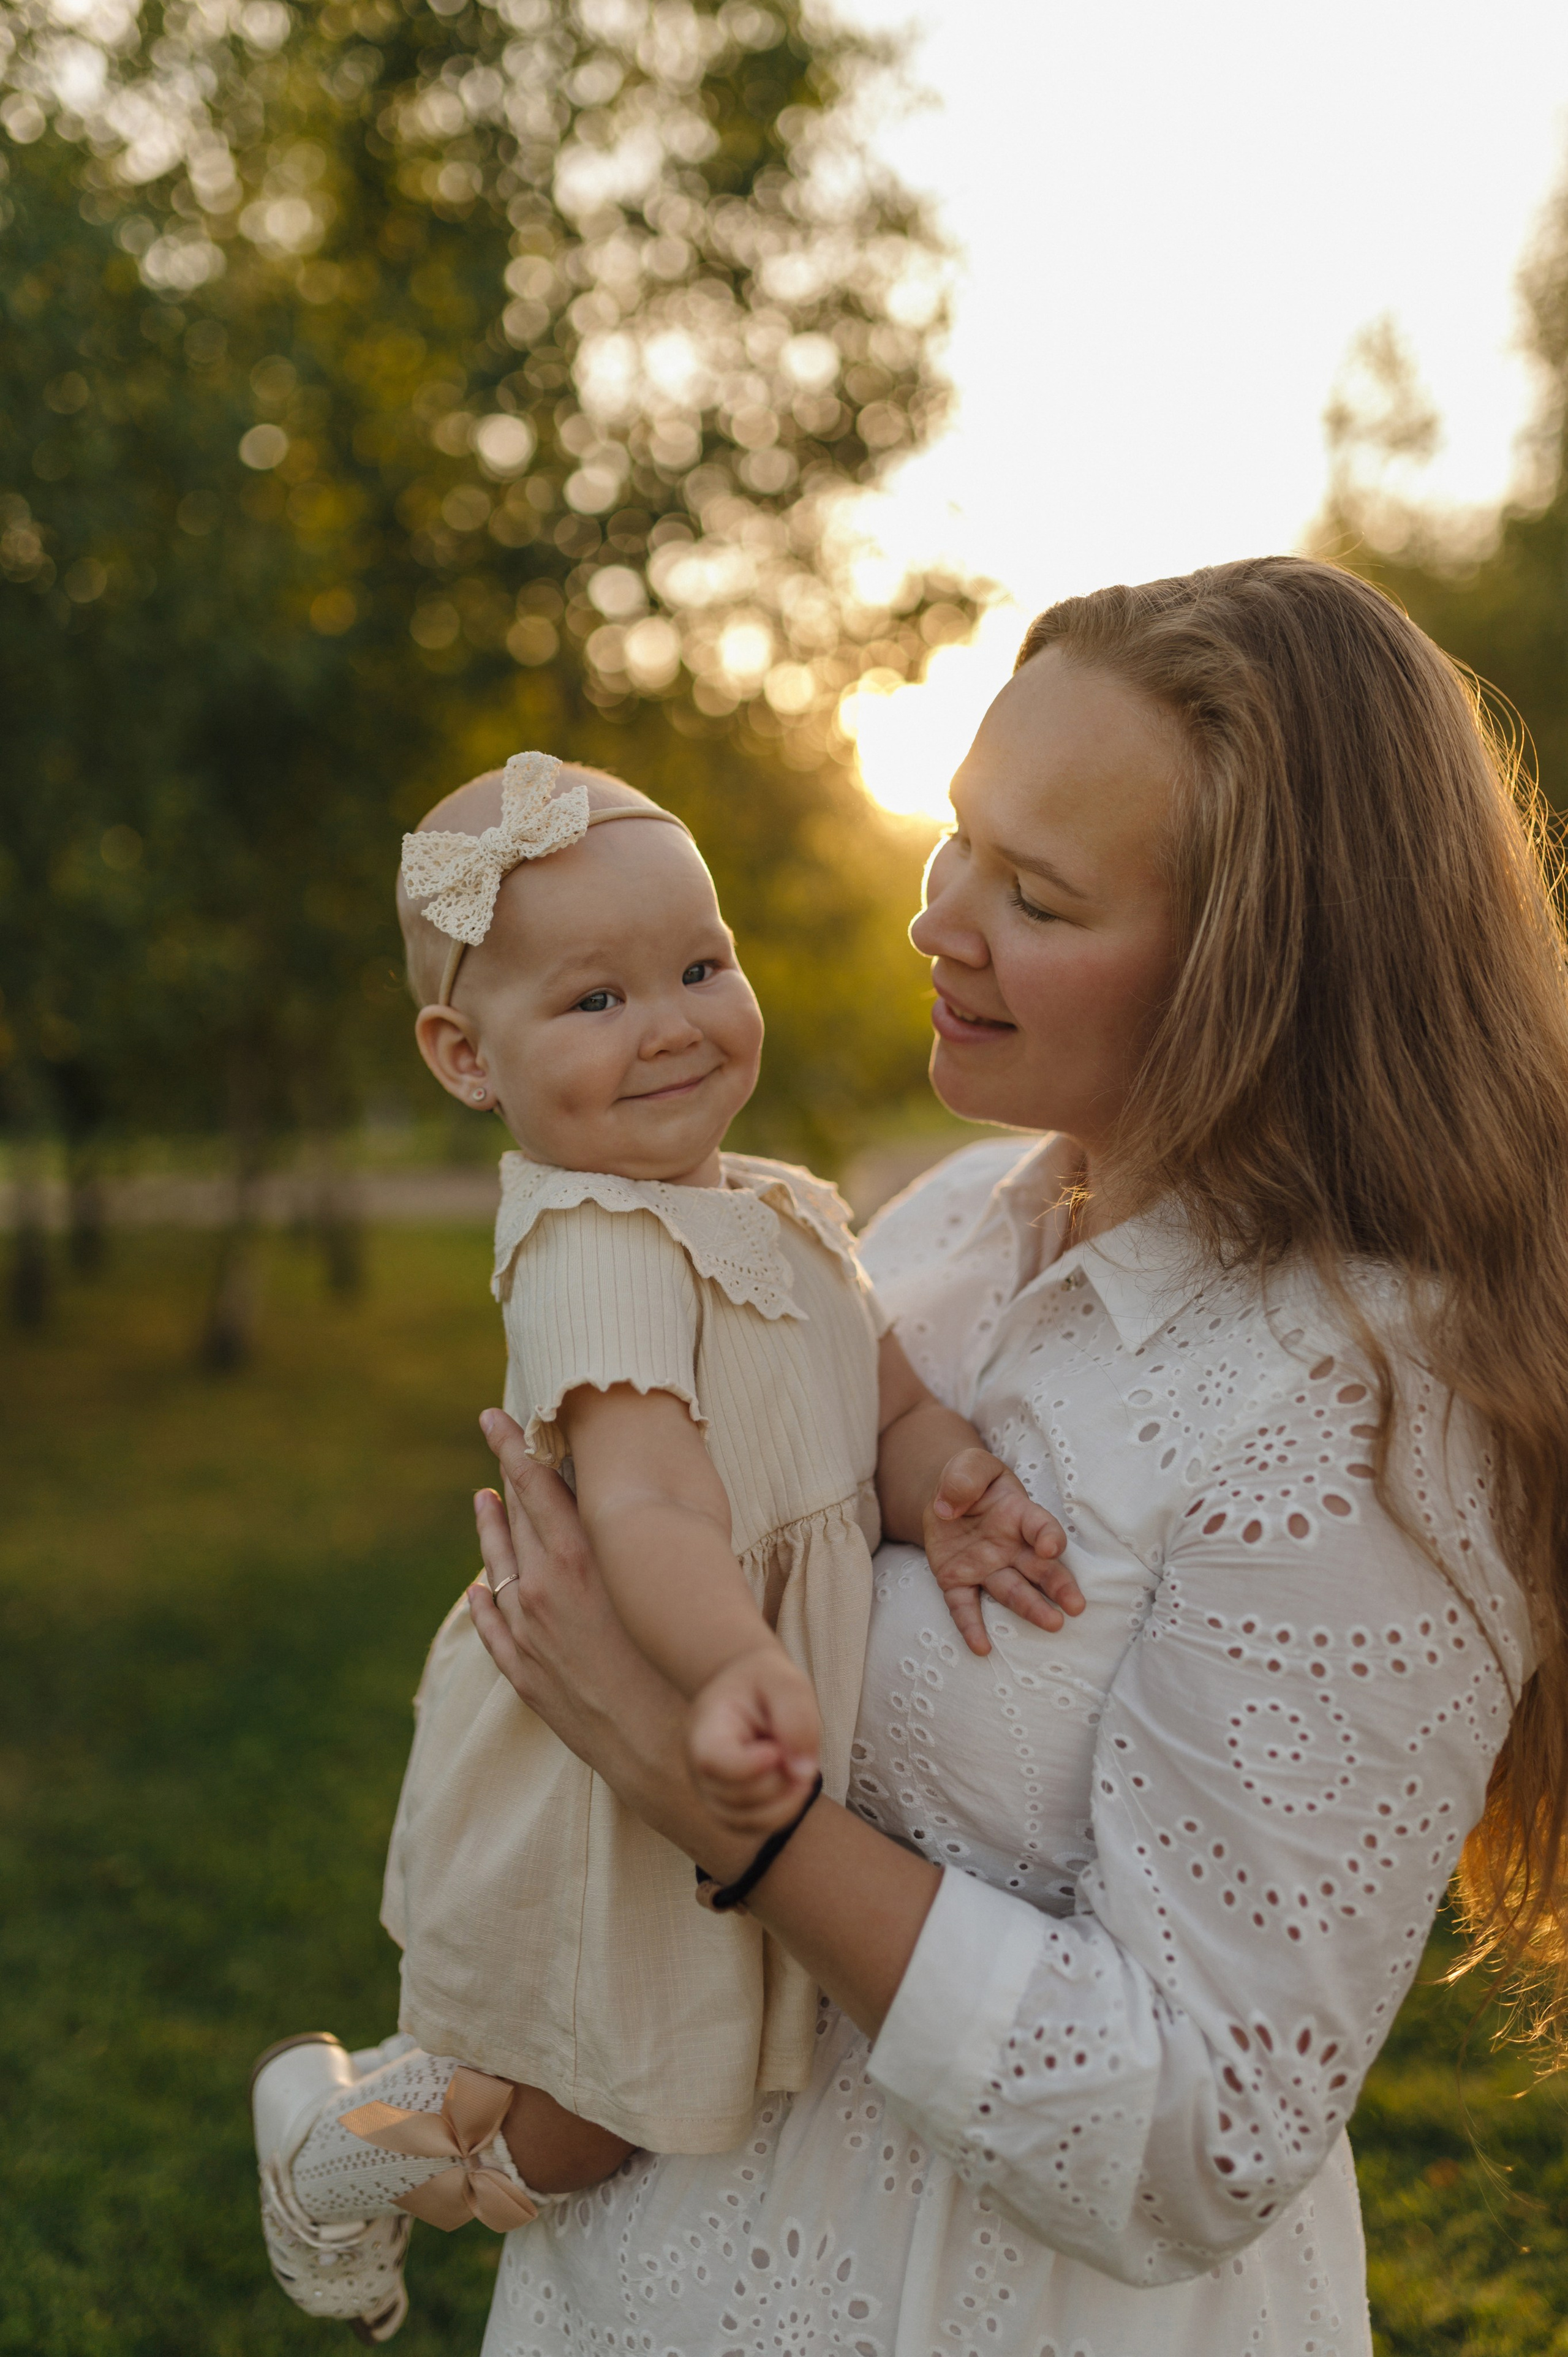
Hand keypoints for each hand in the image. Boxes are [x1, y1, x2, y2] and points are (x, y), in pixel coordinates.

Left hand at [465, 1410, 707, 1853]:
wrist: (671, 1754)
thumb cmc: (687, 1665)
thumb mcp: (665, 1586)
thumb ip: (640, 1545)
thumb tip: (641, 1505)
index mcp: (581, 1561)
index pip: (536, 1487)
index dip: (513, 1448)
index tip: (495, 1417)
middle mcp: (543, 1591)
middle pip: (514, 1519)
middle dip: (503, 1477)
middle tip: (493, 1437)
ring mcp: (528, 1636)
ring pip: (495, 1569)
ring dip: (490, 1532)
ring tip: (483, 1501)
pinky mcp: (527, 1677)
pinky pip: (491, 1628)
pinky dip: (481, 1601)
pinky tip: (476, 1586)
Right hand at [686, 1643, 821, 1839]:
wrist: (747, 1690)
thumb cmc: (765, 1683)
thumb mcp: (785, 1681)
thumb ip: (796, 1718)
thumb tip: (802, 1771)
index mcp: (704, 1728)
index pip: (714, 1762)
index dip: (750, 1766)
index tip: (777, 1749)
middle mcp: (698, 1767)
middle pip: (738, 1797)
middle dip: (780, 1780)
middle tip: (798, 1749)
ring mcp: (711, 1793)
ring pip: (748, 1821)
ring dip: (786, 1800)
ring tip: (798, 1765)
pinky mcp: (728, 1809)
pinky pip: (756, 1828)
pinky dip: (783, 1811)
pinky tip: (792, 1783)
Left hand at [923, 1446, 1082, 1656]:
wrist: (944, 1500)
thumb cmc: (968, 1481)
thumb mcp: (968, 1465)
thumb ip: (964, 1477)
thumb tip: (947, 1507)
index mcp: (1018, 1514)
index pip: (1039, 1525)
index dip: (1048, 1536)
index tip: (1052, 1547)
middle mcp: (1009, 1547)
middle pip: (1039, 1569)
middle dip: (1058, 1585)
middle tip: (1077, 1606)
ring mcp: (986, 1567)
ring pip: (1011, 1591)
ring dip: (1031, 1608)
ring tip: (1053, 1624)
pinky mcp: (959, 1582)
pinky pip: (965, 1607)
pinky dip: (971, 1627)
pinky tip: (980, 1648)